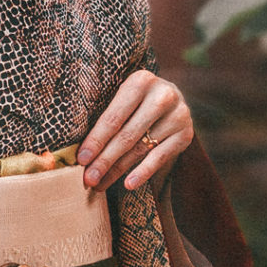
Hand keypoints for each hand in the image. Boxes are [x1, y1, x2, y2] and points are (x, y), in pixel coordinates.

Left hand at [79, 69, 194, 194]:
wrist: (171, 98)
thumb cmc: (135, 101)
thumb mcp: (122, 98)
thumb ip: (105, 118)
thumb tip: (82, 154)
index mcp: (141, 81)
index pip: (114, 118)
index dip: (96, 140)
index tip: (81, 160)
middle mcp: (163, 96)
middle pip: (127, 135)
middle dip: (104, 160)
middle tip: (88, 179)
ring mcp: (178, 115)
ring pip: (141, 149)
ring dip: (118, 170)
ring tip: (100, 185)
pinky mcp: (186, 134)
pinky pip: (160, 158)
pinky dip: (143, 173)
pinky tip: (128, 185)